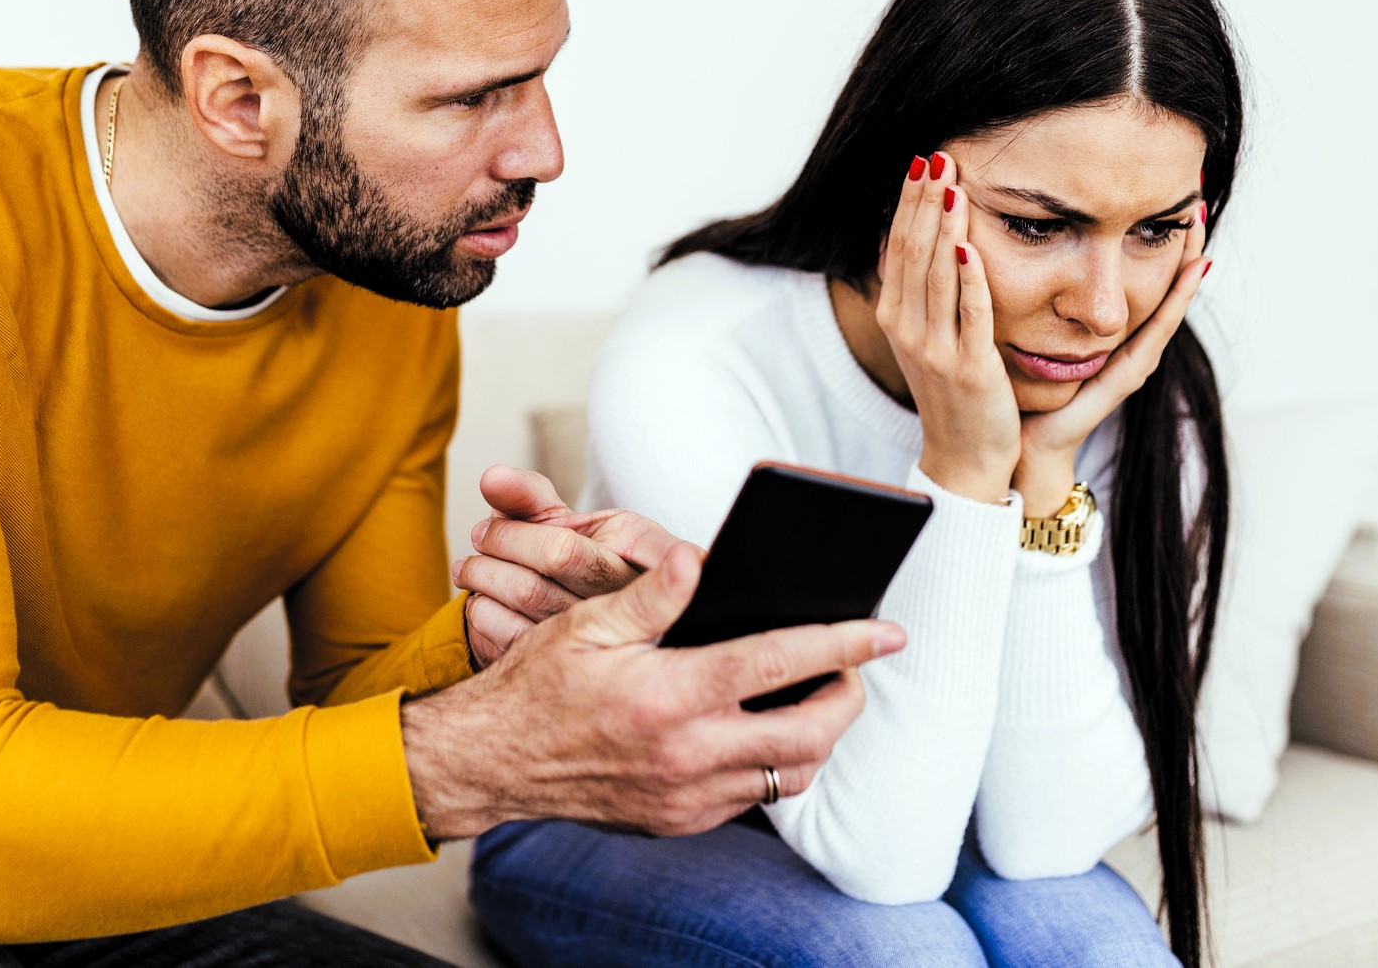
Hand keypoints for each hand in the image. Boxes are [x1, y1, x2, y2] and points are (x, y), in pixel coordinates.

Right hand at [403, 543, 906, 839]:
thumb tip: (700, 557)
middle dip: (848, 697)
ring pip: (790, 776)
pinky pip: (752, 797)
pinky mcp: (680, 821)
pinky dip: (774, 763)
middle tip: (854, 665)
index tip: (886, 629)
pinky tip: (763, 728)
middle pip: (809, 735)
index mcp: (669, 697)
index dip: (842, 643)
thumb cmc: (534, 685)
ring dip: (816, 736)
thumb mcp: (586, 624)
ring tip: (816, 694)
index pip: (778, 664)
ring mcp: (687, 797)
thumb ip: (652, 594)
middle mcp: (687, 755)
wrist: (492, 764)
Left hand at [454, 465, 698, 666]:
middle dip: (501, 543)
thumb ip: (526, 494)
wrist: (573, 604)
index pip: (571, 544)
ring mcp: (607, 632)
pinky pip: (514, 634)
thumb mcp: (558, 517)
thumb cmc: (572, 550)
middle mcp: (633, 592)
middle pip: (552, 561)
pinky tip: (480, 598)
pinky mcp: (576, 659)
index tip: (482, 531)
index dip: (519, 537)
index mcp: (640, 544)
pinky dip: (483, 612)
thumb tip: (490, 477)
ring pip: (530, 596)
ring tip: (468, 566)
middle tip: (477, 536)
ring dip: (484, 576)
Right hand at [874, 151, 1020, 502]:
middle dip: (924, 202)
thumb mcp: (923, 337)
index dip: (907, 204)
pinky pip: (969, 314)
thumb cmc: (950, 391)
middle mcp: (908, 329)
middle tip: (937, 158)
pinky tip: (970, 245)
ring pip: (936, 276)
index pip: (898, 247)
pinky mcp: (969, 366)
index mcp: (896, 317)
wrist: (963, 454)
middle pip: (913, 253)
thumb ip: (917, 291)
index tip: (920, 163)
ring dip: (943, 227)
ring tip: (951, 185)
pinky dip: (969, 279)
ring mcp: (936, 349)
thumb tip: (904, 238)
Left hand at [1013, 205, 1212, 511]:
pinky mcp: (1124, 379)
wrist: (1022, 444)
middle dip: (1181, 243)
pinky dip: (1175, 302)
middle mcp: (1127, 344)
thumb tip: (1017, 241)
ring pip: (1168, 303)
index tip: (1165, 194)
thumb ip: (1031, 297)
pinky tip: (1190, 272)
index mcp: (1107, 333)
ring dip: (1187, 263)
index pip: (1136, 278)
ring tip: (1200, 223)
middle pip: (1162, 285)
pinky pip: (1155, 334)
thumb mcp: (1027, 330)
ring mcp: (1131, 362)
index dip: (1151, 239)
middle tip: (1198, 196)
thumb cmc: (1021, 389)